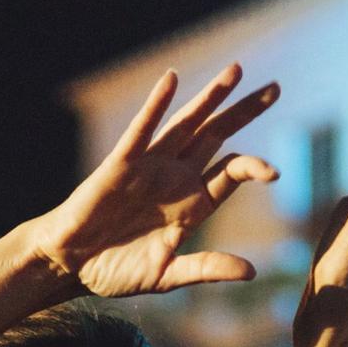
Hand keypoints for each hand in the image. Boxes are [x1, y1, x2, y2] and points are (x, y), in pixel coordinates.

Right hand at [26, 64, 279, 297]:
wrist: (72, 266)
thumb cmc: (117, 270)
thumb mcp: (168, 274)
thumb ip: (206, 269)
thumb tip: (252, 272)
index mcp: (192, 204)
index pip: (231, 173)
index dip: (254, 167)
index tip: (275, 173)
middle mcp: (175, 178)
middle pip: (217, 136)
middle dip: (244, 112)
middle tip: (275, 89)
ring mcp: (150, 167)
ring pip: (187, 124)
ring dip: (210, 97)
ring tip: (235, 72)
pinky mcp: (121, 164)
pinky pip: (142, 130)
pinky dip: (155, 105)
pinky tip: (171, 79)